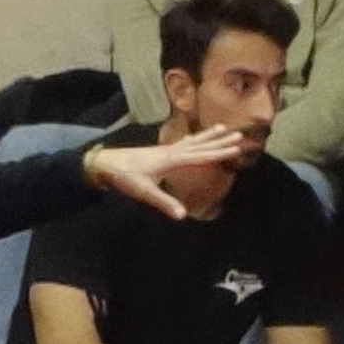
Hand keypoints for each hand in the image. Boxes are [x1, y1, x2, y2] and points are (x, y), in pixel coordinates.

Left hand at [91, 125, 250, 221]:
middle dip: (219, 141)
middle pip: (200, 145)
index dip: (219, 153)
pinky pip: (181, 143)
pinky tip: (193, 138)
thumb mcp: (144, 192)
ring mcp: (164, 150)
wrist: (105, 163)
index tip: (236, 149)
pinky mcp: (159, 152)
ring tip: (221, 128)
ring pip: (191, 141)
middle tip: (238, 135)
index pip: (200, 156)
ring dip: (207, 136)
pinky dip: (192, 140)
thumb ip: (164, 202)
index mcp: (171, 160)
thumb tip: (182, 216)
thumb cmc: (125, 177)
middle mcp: (171, 151)